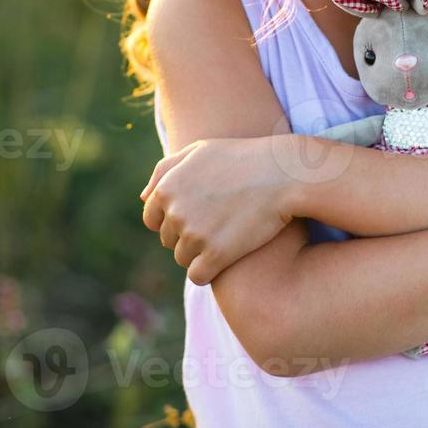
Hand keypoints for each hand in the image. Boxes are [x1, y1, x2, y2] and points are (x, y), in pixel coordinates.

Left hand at [141, 135, 299, 285]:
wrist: (283, 174)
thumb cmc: (243, 159)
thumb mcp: (200, 151)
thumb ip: (166, 171)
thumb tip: (144, 198)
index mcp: (166, 188)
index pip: (153, 220)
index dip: (175, 219)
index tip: (199, 214)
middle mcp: (175, 212)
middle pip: (169, 240)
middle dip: (189, 235)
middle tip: (220, 222)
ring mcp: (195, 235)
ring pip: (184, 258)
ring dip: (201, 253)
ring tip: (227, 235)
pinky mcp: (216, 255)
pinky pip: (198, 275)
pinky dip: (210, 271)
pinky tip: (227, 258)